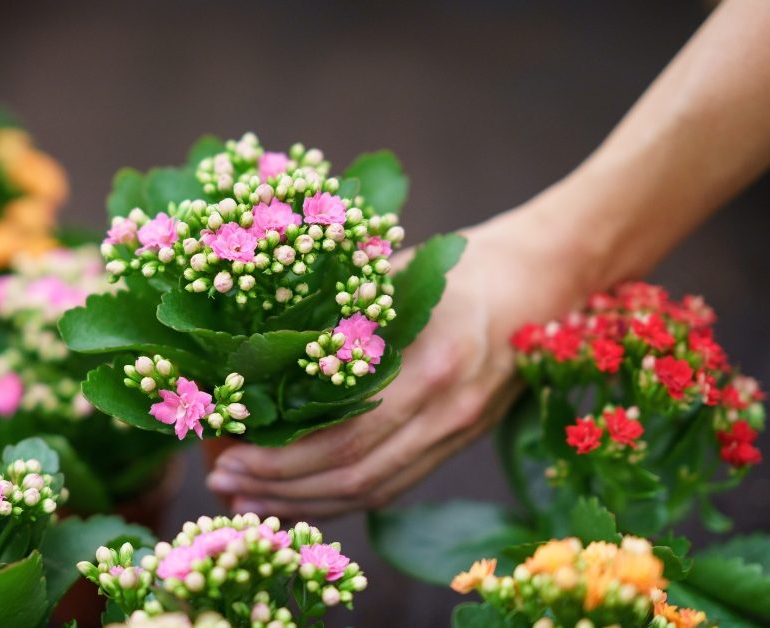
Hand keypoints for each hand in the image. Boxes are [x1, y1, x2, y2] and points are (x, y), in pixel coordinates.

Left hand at [207, 210, 590, 517]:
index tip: (228, 454)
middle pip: (355, 477)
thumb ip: (341, 317)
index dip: (282, 459)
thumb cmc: (464, 264)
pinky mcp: (458, 441)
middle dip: (281, 489)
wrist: (548, 278)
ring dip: (306, 504)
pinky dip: (343, 500)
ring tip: (248, 502)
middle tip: (221, 485)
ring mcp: (457, 433)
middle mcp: (446, 412)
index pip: (345, 437)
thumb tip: (257, 354)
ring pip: (374, 491)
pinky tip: (300, 499)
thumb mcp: (398, 274)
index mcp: (430, 366)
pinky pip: (395, 485)